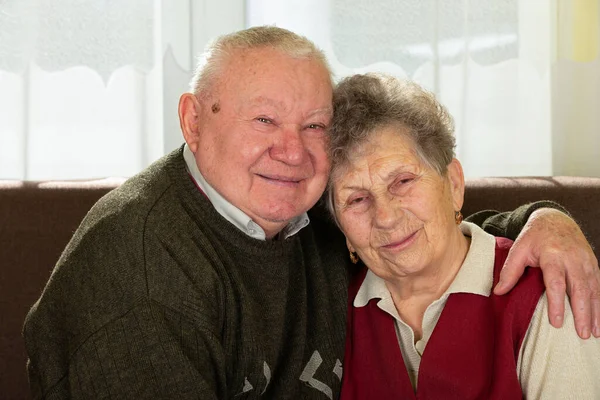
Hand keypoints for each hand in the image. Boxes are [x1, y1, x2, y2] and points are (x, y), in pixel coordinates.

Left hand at [493, 208, 599, 338]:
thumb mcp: (518, 249)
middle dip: (582, 313)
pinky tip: (599, 320)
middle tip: (582, 334)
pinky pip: (599, 286)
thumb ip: (510, 271)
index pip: (556, 282)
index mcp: (552, 255)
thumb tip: (498, 292)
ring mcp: (586, 262)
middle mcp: (573, 259)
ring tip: (594, 334)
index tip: (556, 323)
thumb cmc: (534, 236)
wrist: (555, 219)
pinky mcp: (593, 264)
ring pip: (593, 289)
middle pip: (580, 289)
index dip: (557, 303)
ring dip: (595, 312)